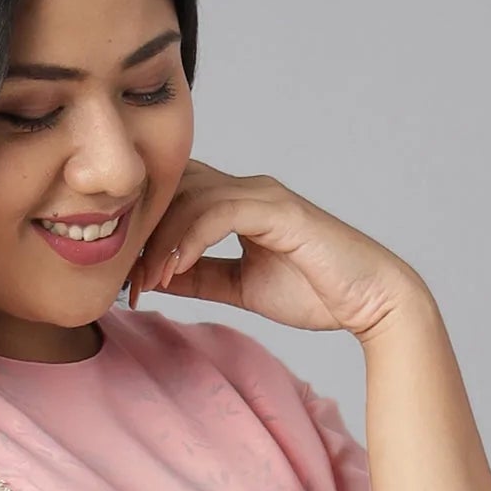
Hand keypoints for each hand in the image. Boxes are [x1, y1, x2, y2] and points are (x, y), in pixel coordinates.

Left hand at [130, 165, 426, 338]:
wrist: (369, 300)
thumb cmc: (315, 291)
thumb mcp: (240, 287)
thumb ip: (201, 276)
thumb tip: (157, 277)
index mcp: (238, 204)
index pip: (176, 200)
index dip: (144, 233)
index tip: (125, 279)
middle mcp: (247, 190)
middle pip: (174, 191)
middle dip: (141, 233)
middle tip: (121, 279)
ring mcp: (262, 195)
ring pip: (191, 199)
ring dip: (160, 241)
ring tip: (144, 282)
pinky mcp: (277, 210)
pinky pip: (219, 213)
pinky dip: (189, 239)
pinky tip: (172, 270)